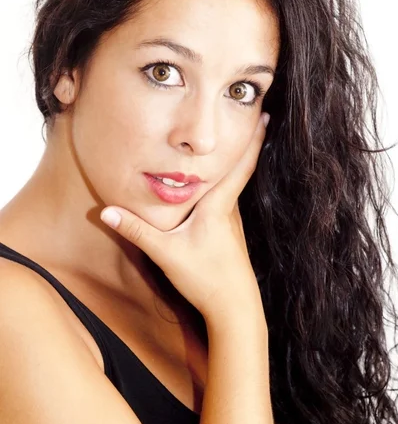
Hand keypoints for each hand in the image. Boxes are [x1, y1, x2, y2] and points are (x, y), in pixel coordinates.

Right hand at [100, 112, 269, 321]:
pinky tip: (217, 187)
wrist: (234, 308)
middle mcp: (230, 210)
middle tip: (254, 115)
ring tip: (237, 142)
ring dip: (237, 163)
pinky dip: (227, 185)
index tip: (265, 115)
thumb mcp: (166, 253)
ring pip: (234, 187)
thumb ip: (136, 231)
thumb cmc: (205, 278)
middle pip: (240, 170)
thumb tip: (106, 212)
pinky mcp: (229, 235)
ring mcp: (232, 224)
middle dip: (247, 143)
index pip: (239, 166)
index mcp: (218, 206)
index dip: (252, 140)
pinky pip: (228, 202)